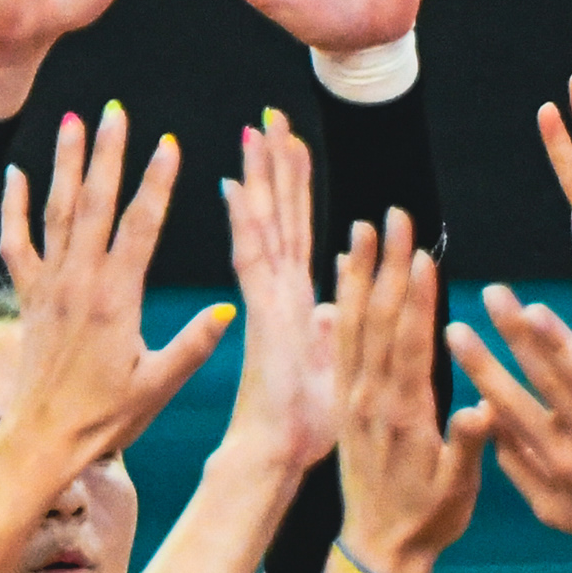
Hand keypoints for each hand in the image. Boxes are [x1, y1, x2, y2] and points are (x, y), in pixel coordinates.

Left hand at [0, 103, 229, 459]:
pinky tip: (17, 174)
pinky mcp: (28, 297)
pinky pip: (16, 243)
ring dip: (65, 164)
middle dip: (108, 154)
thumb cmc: (107, 416)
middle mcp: (80, 282)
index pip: (141, 226)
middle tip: (117, 112)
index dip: (156, 182)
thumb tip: (230, 310)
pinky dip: (14, 207)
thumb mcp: (160, 385)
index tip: (168, 144)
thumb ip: (194, 345)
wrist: (45, 437)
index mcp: (117, 298)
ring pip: (56, 211)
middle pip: (96, 204)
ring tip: (73, 121)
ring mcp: (50, 285)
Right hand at [219, 109, 336, 474]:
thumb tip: (336, 305)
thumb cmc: (304, 425)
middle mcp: (279, 294)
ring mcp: (267, 302)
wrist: (279, 455)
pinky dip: (245, 221)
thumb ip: (332, 329)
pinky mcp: (262, 316)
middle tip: (271, 117)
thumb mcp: (331, 364)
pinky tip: (235, 184)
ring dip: (262, 178)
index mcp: (296, 303)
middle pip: (279, 216)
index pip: (298, 231)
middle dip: (276, 166)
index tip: (291, 145)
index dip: (295, 188)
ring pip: (266, 226)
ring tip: (258, 130)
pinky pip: (253, 259)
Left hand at [333, 212, 486, 572]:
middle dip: (388, 265)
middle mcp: (372, 400)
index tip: (420, 254)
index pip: (410, 344)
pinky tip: (341, 275)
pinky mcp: (344, 403)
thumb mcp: (456, 492)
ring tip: (362, 228)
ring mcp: (353, 399)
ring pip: (353, 324)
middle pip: (380, 320)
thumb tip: (482, 413)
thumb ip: (467, 449)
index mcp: (404, 416)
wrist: (377, 550)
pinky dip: (341, 305)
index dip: (416, 298)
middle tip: (394, 217)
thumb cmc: (427, 521)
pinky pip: (339, 344)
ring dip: (359, 273)